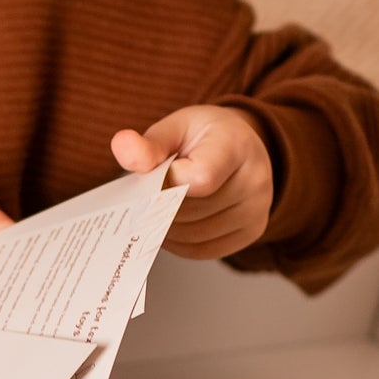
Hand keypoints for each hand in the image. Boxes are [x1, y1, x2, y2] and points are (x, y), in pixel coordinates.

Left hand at [111, 106, 273, 260]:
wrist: (238, 144)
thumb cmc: (202, 137)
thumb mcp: (174, 128)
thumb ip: (148, 145)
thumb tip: (122, 145)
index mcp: (236, 145)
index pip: (201, 179)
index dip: (167, 184)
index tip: (154, 177)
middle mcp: (255, 179)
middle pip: (192, 211)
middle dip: (160, 207)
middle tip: (146, 196)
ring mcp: (257, 209)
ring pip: (194, 234)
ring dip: (165, 228)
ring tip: (157, 208)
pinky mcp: (251, 232)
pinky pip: (203, 250)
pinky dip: (178, 242)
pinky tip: (170, 224)